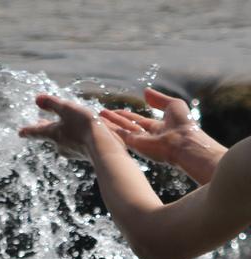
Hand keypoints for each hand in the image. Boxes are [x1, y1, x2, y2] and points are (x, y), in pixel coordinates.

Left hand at [18, 94, 120, 159]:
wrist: (103, 147)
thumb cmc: (84, 126)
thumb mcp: (67, 109)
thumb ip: (52, 103)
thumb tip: (37, 98)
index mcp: (53, 133)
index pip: (36, 131)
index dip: (28, 130)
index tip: (20, 132)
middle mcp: (59, 145)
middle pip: (49, 136)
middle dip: (45, 129)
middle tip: (39, 126)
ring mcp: (71, 151)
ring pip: (63, 140)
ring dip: (61, 133)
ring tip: (62, 128)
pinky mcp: (83, 154)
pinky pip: (75, 144)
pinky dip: (75, 138)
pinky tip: (82, 136)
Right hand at [98, 88, 225, 183]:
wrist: (184, 141)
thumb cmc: (183, 123)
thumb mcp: (173, 105)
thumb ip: (158, 99)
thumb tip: (145, 91)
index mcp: (157, 127)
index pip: (138, 120)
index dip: (127, 115)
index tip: (116, 111)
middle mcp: (146, 135)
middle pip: (126, 125)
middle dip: (114, 119)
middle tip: (102, 113)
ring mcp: (140, 141)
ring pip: (120, 130)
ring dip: (109, 123)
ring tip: (96, 117)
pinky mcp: (134, 144)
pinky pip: (119, 135)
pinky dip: (110, 129)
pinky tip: (100, 124)